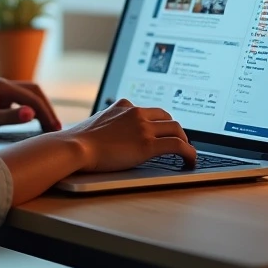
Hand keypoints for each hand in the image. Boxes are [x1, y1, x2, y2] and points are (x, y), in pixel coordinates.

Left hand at [0, 79, 61, 135]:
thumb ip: (9, 117)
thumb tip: (32, 114)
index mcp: (1, 86)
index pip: (32, 98)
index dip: (46, 113)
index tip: (55, 129)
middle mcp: (3, 84)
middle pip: (34, 91)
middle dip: (47, 108)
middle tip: (57, 127)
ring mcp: (1, 90)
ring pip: (29, 95)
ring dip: (41, 108)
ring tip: (50, 126)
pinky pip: (21, 101)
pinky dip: (32, 109)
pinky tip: (36, 122)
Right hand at [64, 99, 195, 172]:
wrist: (75, 146)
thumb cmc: (80, 140)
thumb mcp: (97, 123)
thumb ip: (110, 123)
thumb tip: (111, 133)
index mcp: (124, 106)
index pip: (150, 111)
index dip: (160, 123)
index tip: (163, 131)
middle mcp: (136, 113)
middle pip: (167, 117)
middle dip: (175, 130)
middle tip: (178, 143)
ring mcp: (143, 128)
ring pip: (177, 129)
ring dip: (185, 141)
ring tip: (186, 154)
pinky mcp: (148, 145)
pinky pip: (178, 146)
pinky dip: (190, 153)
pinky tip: (191, 161)